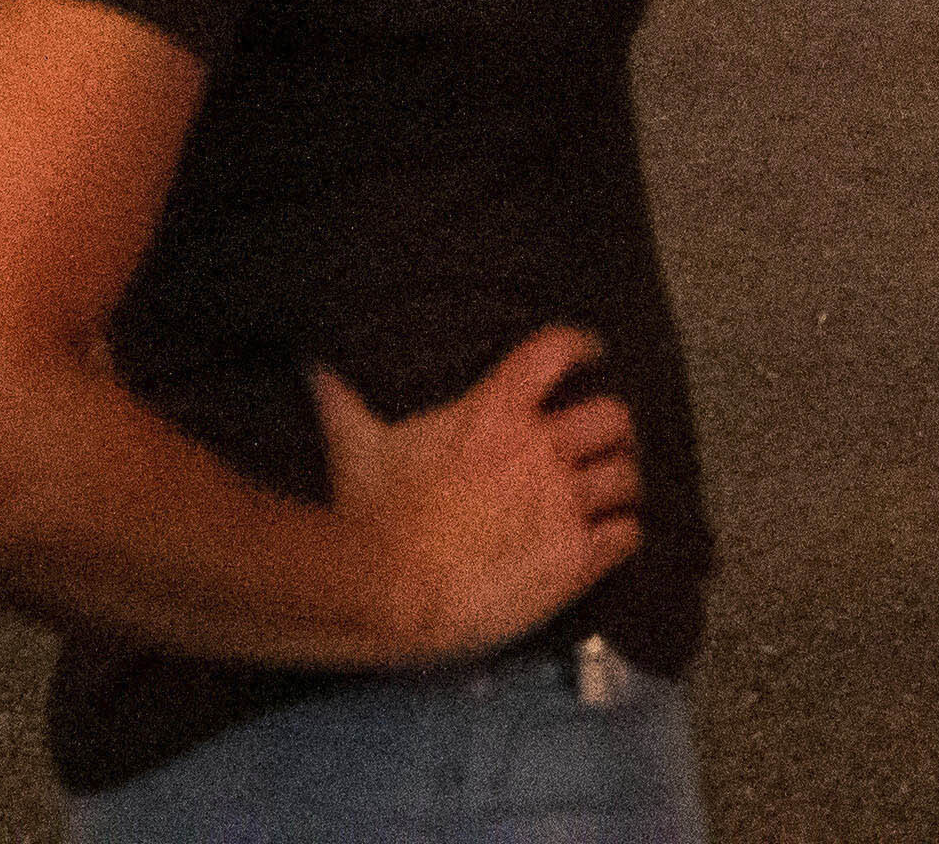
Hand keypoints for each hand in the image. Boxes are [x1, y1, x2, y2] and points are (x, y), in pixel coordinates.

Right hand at [313, 327, 642, 664]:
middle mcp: (540, 451)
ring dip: (622, 481)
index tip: (590, 355)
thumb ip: (342, 399)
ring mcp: (562, 505)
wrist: (391, 591)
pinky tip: (614, 537)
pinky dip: (624, 532)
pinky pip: (625, 534)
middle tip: (606, 438)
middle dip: (613, 426)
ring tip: (615, 490)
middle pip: (611, 416)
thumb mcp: (356, 445)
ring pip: (625, 476)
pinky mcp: (574, 559)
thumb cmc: (372, 518)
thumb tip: (312, 365)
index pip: (557, 352)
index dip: (582, 347)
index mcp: (494, 413)